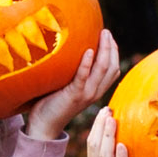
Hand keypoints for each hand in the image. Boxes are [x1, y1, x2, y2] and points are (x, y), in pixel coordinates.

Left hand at [19, 30, 122, 145]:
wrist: (43, 125)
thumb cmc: (51, 102)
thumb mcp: (67, 85)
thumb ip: (73, 73)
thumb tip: (69, 51)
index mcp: (96, 90)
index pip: (113, 69)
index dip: (114, 52)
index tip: (108, 37)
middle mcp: (95, 92)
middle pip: (111, 66)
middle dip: (111, 47)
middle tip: (105, 31)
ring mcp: (86, 94)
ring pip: (103, 69)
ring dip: (104, 49)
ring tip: (102, 34)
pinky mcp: (74, 95)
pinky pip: (83, 77)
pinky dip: (87, 63)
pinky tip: (88, 51)